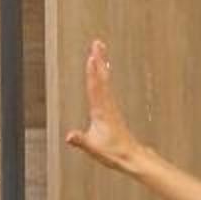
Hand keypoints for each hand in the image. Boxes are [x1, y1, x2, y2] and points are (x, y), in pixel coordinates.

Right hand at [63, 37, 144, 176]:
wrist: (131, 156)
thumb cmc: (113, 152)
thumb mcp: (93, 148)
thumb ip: (80, 141)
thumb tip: (69, 136)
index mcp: (101, 111)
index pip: (95, 87)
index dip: (92, 72)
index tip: (91, 57)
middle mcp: (107, 105)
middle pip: (102, 77)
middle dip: (99, 59)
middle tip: (97, 43)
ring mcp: (110, 106)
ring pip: (105, 80)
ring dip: (101, 64)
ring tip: (98, 50)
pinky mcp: (111, 109)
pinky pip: (106, 86)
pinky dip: (103, 75)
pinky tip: (103, 71)